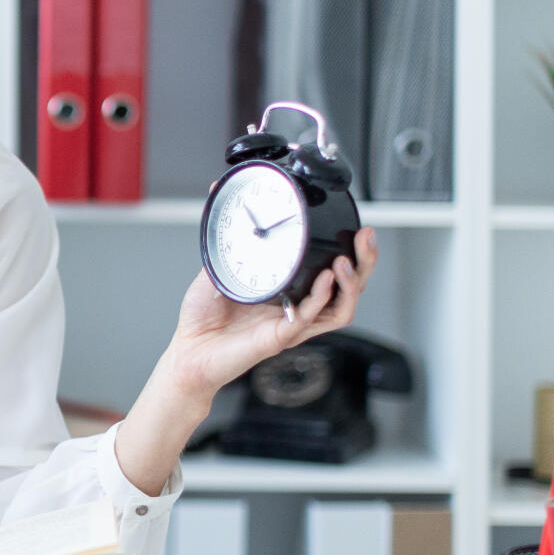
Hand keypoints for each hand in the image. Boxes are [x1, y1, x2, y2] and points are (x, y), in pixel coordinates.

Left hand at [162, 226, 380, 401]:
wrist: (186, 350)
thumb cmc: (203, 318)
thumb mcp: (218, 268)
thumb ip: (228, 241)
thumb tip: (226, 205)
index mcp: (289, 291)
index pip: (332, 272)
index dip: (349, 252)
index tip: (355, 228)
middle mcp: (297, 309)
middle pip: (348, 289)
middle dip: (365, 263)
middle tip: (366, 238)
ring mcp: (291, 325)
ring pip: (340, 308)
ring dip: (350, 284)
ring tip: (347, 261)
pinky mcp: (279, 338)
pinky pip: (309, 320)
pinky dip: (320, 298)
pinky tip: (324, 280)